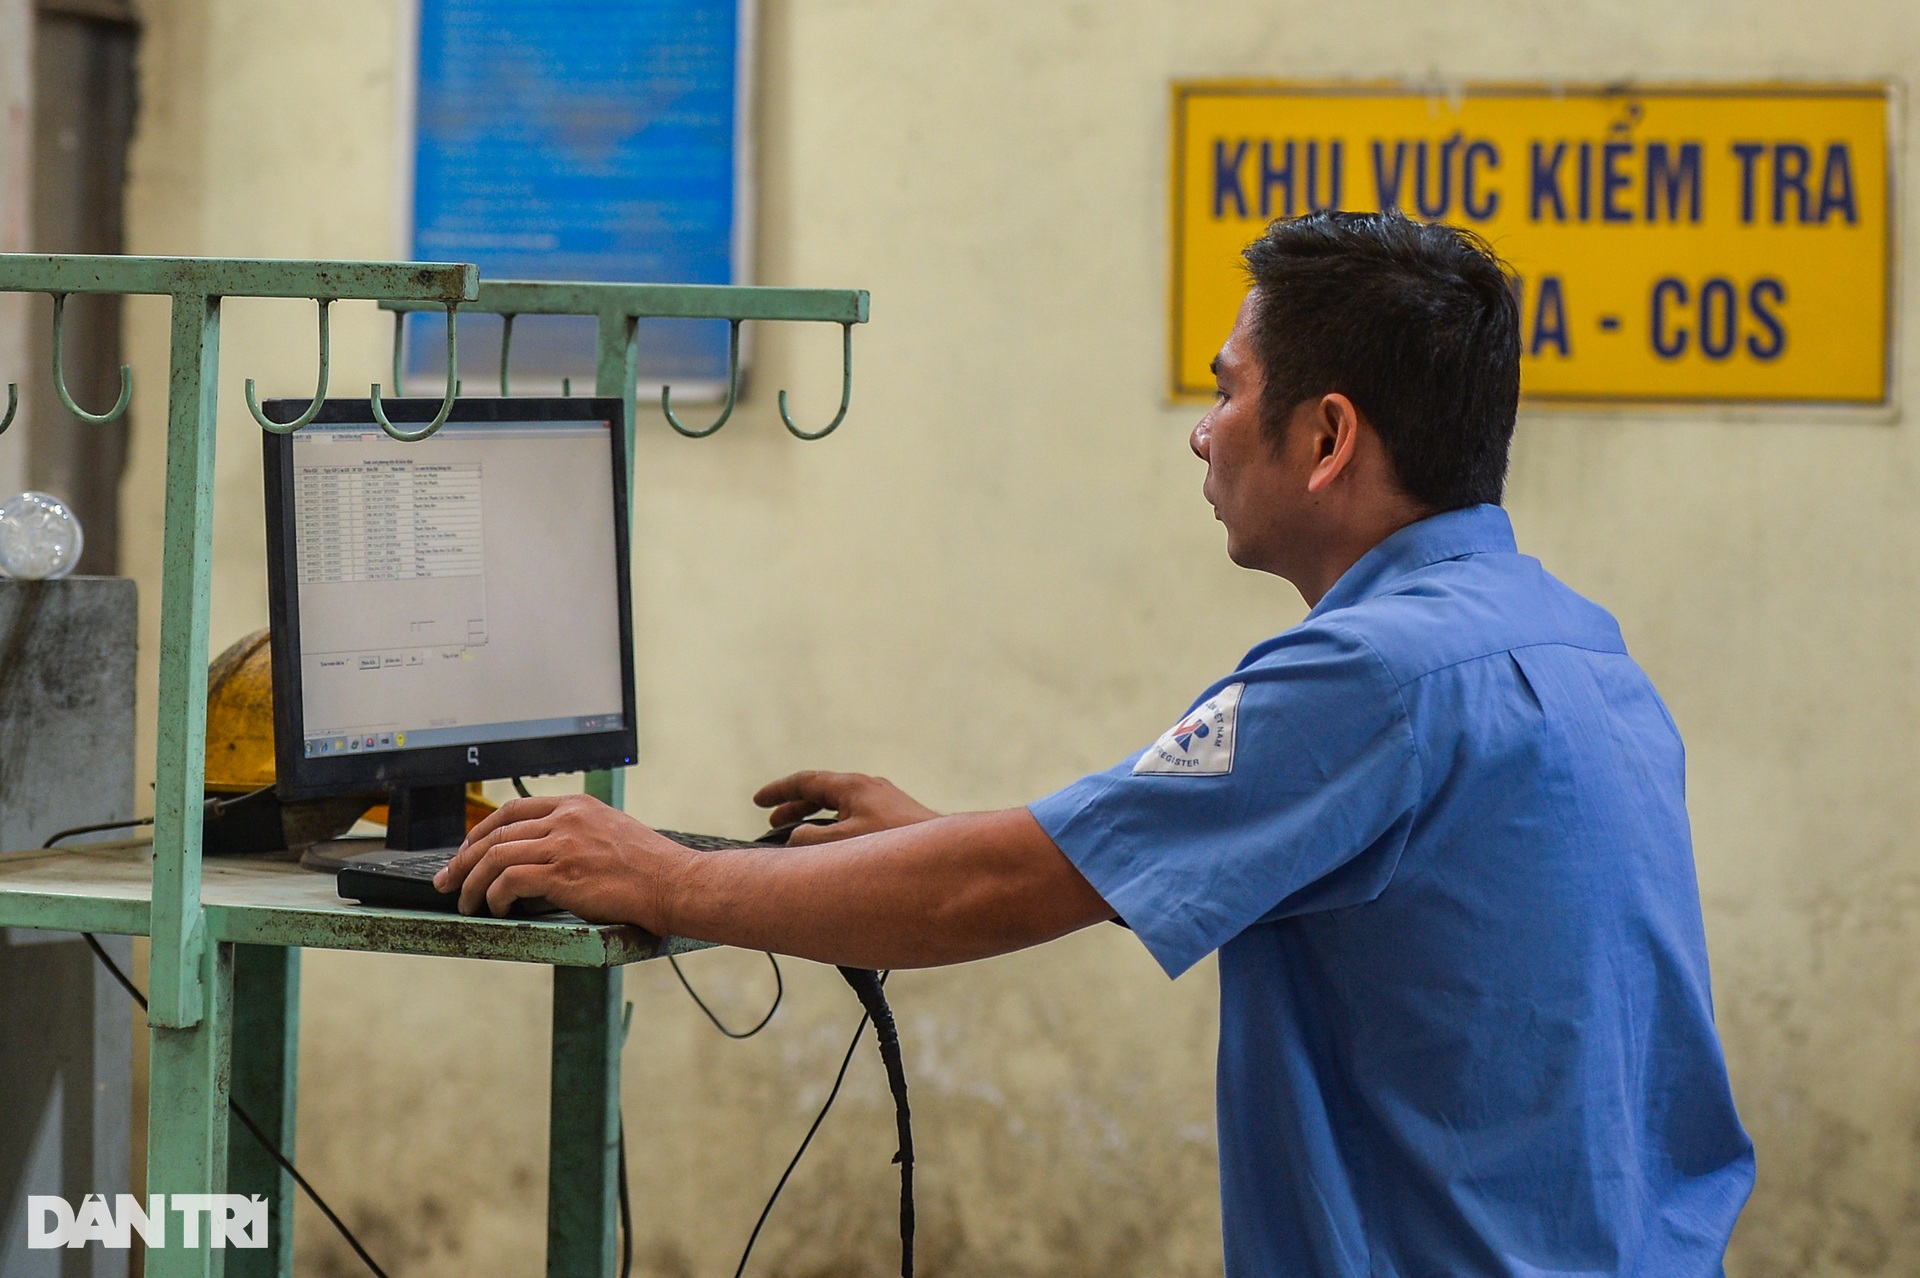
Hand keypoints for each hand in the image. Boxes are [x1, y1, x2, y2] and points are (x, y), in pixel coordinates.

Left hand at [432, 793, 681, 922]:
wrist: (675, 884)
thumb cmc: (651, 868)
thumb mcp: (612, 833)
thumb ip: (578, 834)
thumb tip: (544, 856)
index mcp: (577, 806)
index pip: (514, 810)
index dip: (482, 832)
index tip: (467, 851)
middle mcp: (567, 819)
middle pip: (496, 833)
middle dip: (463, 859)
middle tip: (447, 879)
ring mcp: (564, 844)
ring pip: (496, 856)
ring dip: (472, 883)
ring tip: (465, 902)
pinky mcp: (563, 874)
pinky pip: (509, 880)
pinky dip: (494, 896)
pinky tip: (496, 909)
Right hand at [752, 771, 937, 844]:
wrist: (945, 856)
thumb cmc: (895, 846)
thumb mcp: (842, 845)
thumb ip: (810, 840)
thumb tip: (797, 839)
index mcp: (853, 786)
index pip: (806, 781)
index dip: (778, 791)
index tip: (758, 801)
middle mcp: (868, 787)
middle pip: (822, 791)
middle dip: (795, 806)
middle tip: (772, 822)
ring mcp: (883, 801)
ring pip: (839, 804)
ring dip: (815, 818)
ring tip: (797, 836)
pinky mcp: (894, 817)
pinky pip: (854, 816)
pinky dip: (834, 826)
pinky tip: (834, 847)